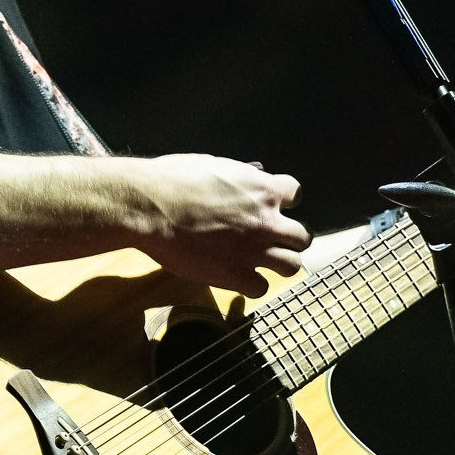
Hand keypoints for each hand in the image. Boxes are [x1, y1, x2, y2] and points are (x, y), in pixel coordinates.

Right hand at [134, 153, 312, 296]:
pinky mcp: (235, 275)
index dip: (284, 201)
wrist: (151, 207)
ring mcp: (254, 251)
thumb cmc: (175, 179)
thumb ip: (239, 178)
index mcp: (263, 190)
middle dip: (289, 238)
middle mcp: (267, 221)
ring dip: (279, 263)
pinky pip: (260, 288)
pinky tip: (238, 277)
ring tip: (263, 262)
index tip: (271, 205)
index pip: (295, 193)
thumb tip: (248, 178)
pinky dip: (251, 285)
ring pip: (292, 266)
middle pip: (303, 237)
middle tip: (273, 240)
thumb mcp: (215, 165)